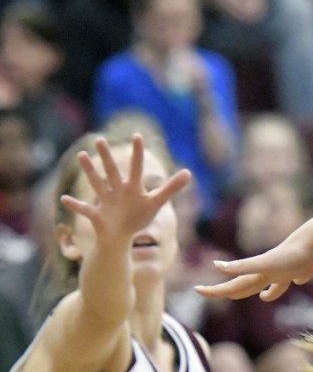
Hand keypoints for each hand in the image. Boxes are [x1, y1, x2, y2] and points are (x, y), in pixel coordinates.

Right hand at [60, 135, 191, 243]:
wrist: (121, 236)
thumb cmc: (138, 216)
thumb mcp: (156, 202)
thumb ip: (171, 188)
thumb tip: (189, 172)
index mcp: (132, 187)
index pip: (136, 167)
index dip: (138, 153)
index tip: (138, 136)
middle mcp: (117, 190)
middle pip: (112, 171)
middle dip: (106, 157)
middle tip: (100, 139)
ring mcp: (105, 201)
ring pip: (97, 184)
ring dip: (89, 171)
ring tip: (81, 155)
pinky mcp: (96, 215)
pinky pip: (84, 209)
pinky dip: (75, 205)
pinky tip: (64, 198)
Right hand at [196, 213, 312, 300]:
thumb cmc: (294, 252)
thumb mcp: (266, 263)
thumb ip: (242, 266)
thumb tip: (216, 265)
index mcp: (261, 272)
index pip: (234, 285)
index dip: (216, 291)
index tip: (197, 290)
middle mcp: (271, 272)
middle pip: (249, 286)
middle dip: (234, 291)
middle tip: (221, 293)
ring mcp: (287, 271)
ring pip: (274, 284)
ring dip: (268, 291)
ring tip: (265, 297)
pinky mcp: (305, 269)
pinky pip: (295, 278)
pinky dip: (292, 281)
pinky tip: (297, 281)